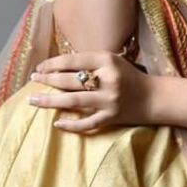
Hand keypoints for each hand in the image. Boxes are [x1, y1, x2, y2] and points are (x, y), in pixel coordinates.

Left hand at [26, 50, 152, 133]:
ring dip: (50, 101)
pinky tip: (56, 124)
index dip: (53, 64)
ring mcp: (110, 99)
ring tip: (32, 100)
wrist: (154, 97)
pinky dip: (71, 125)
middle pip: (70, 80)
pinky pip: (87, 123)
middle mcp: (108, 78)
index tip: (39, 68)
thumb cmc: (129, 77)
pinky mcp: (112, 117)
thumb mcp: (112, 62)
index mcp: (107, 60)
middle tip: (32, 80)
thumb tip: (57, 68)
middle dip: (47, 80)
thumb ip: (90, 63)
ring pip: (73, 100)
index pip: (73, 60)